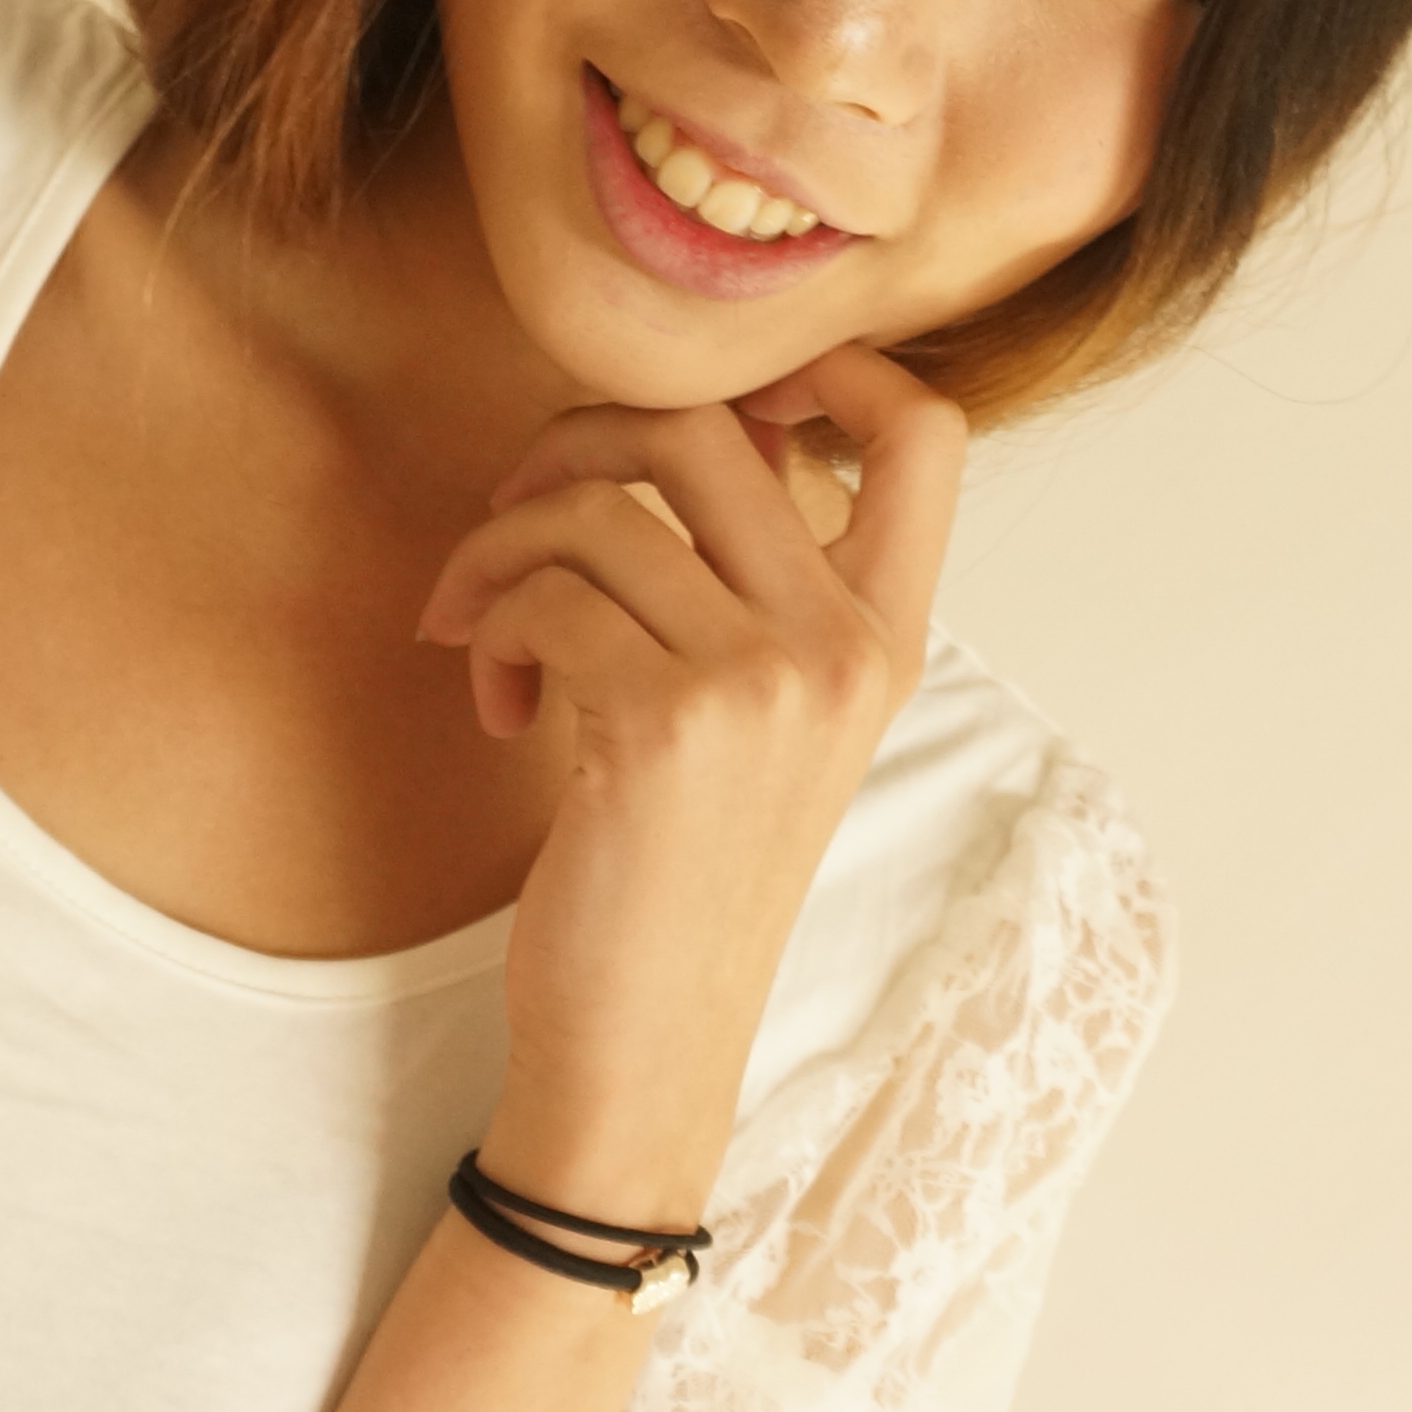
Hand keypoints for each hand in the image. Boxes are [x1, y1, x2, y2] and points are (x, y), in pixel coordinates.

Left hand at [413, 346, 963, 1217]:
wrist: (646, 1044)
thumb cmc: (680, 874)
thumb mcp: (766, 724)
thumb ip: (758, 587)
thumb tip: (672, 432)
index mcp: (888, 638)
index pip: (928, 433)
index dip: (830, 366)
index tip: (721, 402)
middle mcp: (843, 645)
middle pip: (709, 424)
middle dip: (576, 439)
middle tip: (516, 513)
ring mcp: (764, 679)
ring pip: (600, 505)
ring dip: (502, 551)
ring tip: (482, 632)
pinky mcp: (664, 720)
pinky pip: (544, 594)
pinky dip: (491, 631)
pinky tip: (499, 707)